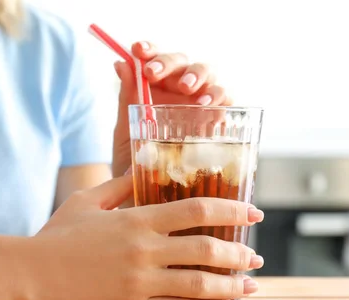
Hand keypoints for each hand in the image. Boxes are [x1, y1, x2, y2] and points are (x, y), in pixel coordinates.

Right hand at [15, 176, 263, 299]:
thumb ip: (121, 185)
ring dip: (232, 287)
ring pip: (199, 285)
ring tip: (251, 288)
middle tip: (256, 257)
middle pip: (207, 250)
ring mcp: (139, 283)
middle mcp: (144, 250)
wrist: (26, 275)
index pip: (197, 209)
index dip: (232, 210)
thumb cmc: (55, 236)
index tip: (254, 213)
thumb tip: (145, 167)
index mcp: (137, 220)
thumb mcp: (86, 201)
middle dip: (239, 254)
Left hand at [111, 42, 231, 177]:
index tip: (138, 51)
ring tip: (187, 89)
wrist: (147, 200)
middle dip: (171, 64)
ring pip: (209, 77)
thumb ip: (126, 99)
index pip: (157, 59)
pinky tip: (209, 109)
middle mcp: (181, 93)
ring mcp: (202, 106)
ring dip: (199, 77)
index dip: (150, 50)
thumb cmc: (133, 164)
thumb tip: (121, 63)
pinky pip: (227, 103)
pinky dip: (220, 101)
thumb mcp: (125, 132)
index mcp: (157, 88)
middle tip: (155, 74)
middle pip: (184, 64)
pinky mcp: (219, 123)